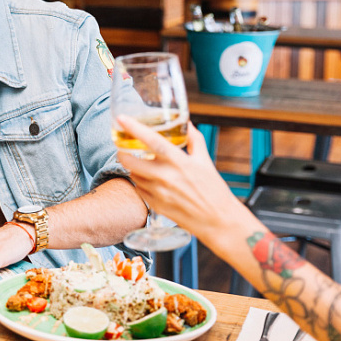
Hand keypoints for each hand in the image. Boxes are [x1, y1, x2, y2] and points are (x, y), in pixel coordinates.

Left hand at [113, 117, 250, 241]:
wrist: (218, 221)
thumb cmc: (214, 191)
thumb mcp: (206, 161)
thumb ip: (195, 140)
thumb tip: (188, 124)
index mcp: (179, 162)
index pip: (152, 141)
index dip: (135, 128)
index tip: (122, 119)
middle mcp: (166, 177)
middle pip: (131, 161)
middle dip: (122, 153)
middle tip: (123, 148)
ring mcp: (159, 193)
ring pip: (134, 175)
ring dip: (133, 168)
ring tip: (142, 165)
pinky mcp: (156, 206)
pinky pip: (140, 190)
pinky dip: (141, 183)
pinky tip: (149, 181)